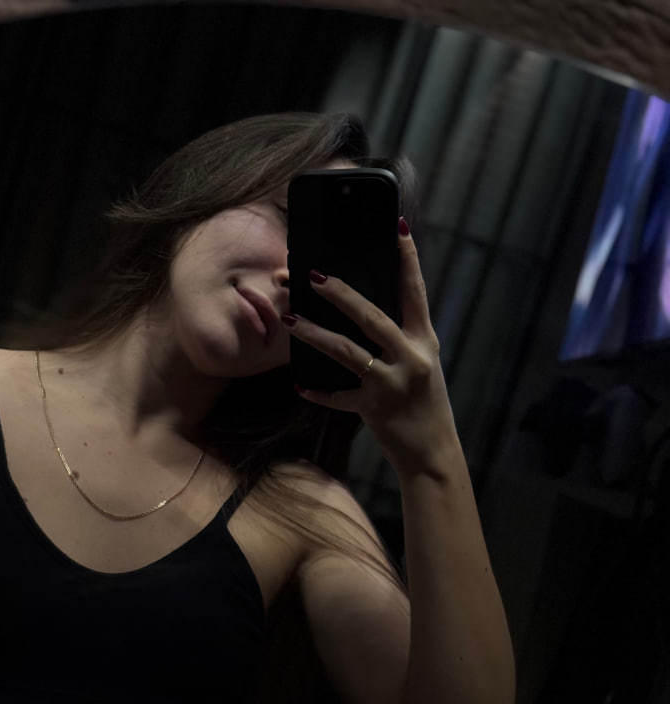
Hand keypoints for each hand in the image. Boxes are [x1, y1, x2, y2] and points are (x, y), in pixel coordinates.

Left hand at [287, 224, 459, 478]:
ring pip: (348, 351)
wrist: (434, 454)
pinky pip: (339, 397)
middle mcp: (412, 357)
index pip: (415, 291)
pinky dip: (319, 392)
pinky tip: (300, 386)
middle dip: (341, 294)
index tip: (397, 227)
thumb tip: (365, 312)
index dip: (407, 258)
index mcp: (424, 341)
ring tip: (291, 320)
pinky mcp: (376, 409)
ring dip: (316, 334)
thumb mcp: (421, 366)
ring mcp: (393, 383)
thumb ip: (400, 341)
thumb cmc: (424, 406)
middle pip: (373, 316)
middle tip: (312, 275)